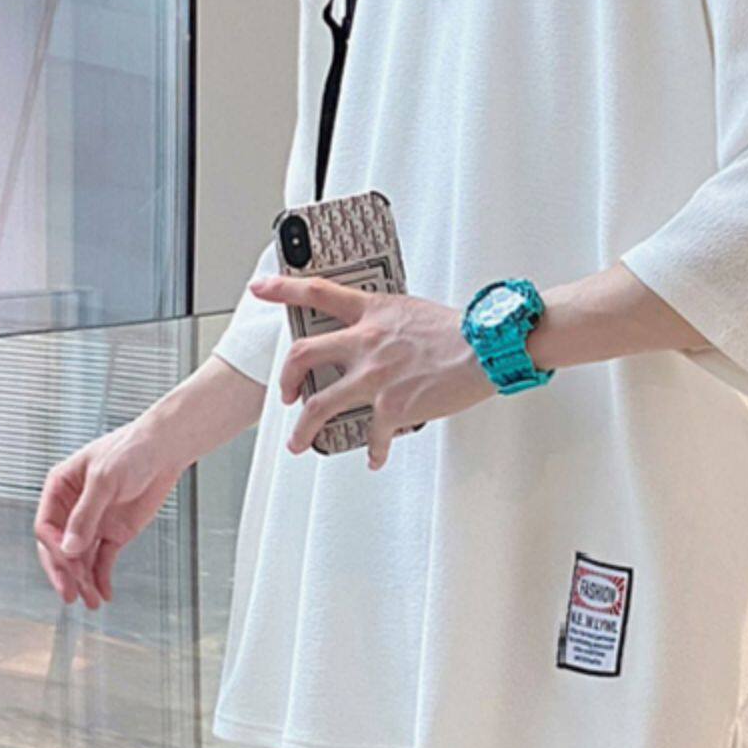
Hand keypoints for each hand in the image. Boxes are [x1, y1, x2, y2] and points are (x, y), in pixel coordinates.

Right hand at [33, 418, 184, 609]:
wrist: (164, 451)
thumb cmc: (131, 451)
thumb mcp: (105, 480)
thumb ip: (86, 515)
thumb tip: (69, 548)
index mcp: (60, 489)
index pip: (45, 526)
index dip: (54, 547)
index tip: (67, 562)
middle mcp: (72, 509)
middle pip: (59, 548)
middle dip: (64, 572)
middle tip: (70, 595)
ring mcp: (93, 522)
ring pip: (81, 558)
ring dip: (83, 581)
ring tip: (90, 602)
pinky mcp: (113, 533)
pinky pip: (102, 560)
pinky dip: (101, 577)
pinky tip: (103, 593)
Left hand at [251, 274, 493, 467]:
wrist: (486, 349)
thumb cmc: (461, 330)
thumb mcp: (413, 311)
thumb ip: (387, 323)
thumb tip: (381, 342)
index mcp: (372, 314)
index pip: (318, 292)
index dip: (283, 288)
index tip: (261, 289)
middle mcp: (365, 343)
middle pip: (302, 355)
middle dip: (285, 378)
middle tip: (285, 394)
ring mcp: (374, 377)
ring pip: (317, 406)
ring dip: (302, 429)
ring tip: (298, 442)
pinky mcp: (391, 407)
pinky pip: (372, 436)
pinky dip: (374, 452)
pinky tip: (375, 458)